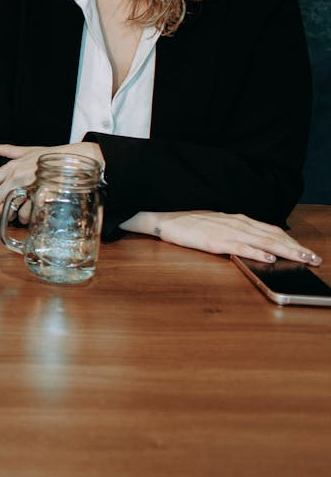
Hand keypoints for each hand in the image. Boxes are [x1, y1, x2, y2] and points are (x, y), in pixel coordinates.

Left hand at [0, 141, 102, 219]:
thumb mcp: (26, 150)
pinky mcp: (38, 197)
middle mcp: (15, 178)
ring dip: (8, 216)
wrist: (71, 160)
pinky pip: (24, 213)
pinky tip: (26, 217)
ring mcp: (27, 188)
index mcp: (10, 167)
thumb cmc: (49, 156)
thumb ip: (6, 150)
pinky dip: (23, 219)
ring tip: (13, 216)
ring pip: (8, 209)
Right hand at [121, 210, 322, 264]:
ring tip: (303, 259)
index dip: (291, 240)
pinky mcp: (214, 241)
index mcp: (237, 219)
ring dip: (285, 251)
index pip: (271, 230)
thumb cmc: (187, 222)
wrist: (162, 216)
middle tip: (315, 259)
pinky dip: (256, 253)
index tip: (307, 250)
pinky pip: (240, 247)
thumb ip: (235, 232)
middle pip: (273, 236)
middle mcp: (237, 223)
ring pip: (263, 241)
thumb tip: (254, 245)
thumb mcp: (215, 224)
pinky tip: (268, 259)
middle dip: (296, 248)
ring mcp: (226, 231)